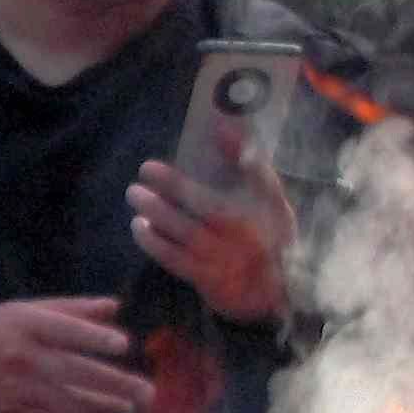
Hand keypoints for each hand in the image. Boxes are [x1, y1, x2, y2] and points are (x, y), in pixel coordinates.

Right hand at [0, 297, 154, 412]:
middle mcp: (22, 357)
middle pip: (73, 371)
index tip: (124, 345)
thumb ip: (74, 309)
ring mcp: (16, 388)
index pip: (64, 330)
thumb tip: (116, 307)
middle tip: (147, 391)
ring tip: (130, 408)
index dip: (94, 338)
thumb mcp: (30, 310)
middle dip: (114, 383)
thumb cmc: (2, 330)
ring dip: (103, 407)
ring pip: (66, 401)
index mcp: (26, 325)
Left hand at [129, 140, 294, 324]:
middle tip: (136, 184)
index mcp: (246, 212)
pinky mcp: (204, 278)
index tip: (150, 168)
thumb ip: (250, 161)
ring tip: (135, 201)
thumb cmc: (272, 234)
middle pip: (188, 215)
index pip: (203, 193)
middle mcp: (229, 237)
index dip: (172, 180)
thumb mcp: (271, 196)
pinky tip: (140, 229)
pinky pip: (173, 260)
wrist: (277, 287)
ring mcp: (216, 260)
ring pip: (178, 238)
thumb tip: (223, 125)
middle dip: (158, 199)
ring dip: (152, 219)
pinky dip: (153, 244)